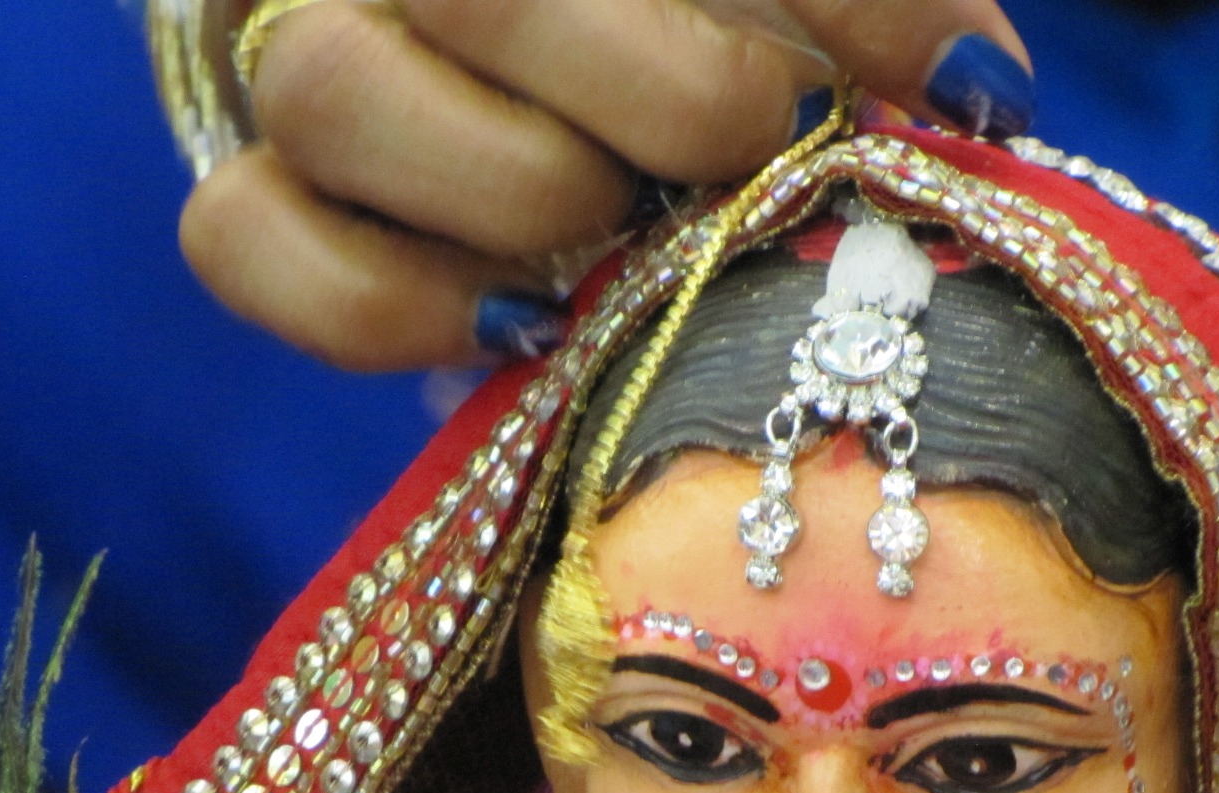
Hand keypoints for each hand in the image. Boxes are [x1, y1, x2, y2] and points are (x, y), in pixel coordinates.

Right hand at [178, 0, 1033, 371]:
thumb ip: (856, 13)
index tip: (955, 86)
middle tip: (758, 157)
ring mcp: (290, 57)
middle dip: (663, 90)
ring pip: (332, 91)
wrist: (501, 109)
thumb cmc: (673, 57)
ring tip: (619, 248)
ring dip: (514, 191)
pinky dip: (384, 305)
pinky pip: (247, 240)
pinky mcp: (244, 198)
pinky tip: (517, 334)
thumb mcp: (763, 17)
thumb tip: (974, 99)